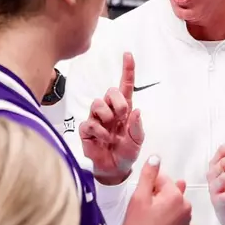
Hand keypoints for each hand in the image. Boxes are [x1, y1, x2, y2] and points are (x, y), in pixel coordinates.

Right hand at [79, 52, 144, 184]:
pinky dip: (99, 131)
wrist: (115, 169)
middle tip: (122, 116)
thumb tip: (136, 110)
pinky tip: (104, 139)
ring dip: (107, 115)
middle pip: (110, 91)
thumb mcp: (137, 140)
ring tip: (111, 131)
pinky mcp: (86, 129)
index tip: (128, 55)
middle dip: (118, 102)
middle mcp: (110, 111)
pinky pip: (89, 122)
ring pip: (97, 103)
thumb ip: (137, 126)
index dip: (127, 70)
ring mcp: (97, 119)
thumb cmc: (126, 152)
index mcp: (124, 109)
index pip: (125, 86)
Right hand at [121, 156, 191, 224]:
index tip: (141, 199)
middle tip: (143, 210)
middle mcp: (185, 206)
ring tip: (147, 219)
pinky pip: (174, 217)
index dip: (148, 186)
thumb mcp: (139, 197)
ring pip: (171, 204)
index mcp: (175, 195)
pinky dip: (165, 218)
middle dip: (156, 195)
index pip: (161, 178)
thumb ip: (148, 175)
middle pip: (168, 191)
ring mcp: (186, 220)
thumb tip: (156, 157)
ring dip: (161, 206)